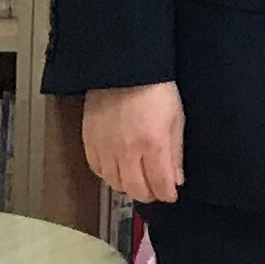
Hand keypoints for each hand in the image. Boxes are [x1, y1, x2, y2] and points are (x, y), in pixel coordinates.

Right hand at [81, 82, 184, 205]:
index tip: (171, 194)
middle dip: (149, 194)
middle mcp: (127, 151)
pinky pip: (97, 169)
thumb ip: (175, 153)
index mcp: (153, 144)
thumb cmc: (156, 90)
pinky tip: (118, 168)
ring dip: (128, 186)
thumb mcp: (176, 119)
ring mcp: (105, 147)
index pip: (159, 184)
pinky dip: (108, 174)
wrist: (122, 68)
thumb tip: (176, 180)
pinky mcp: (88, 141)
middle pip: (135, 189)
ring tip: (138, 179)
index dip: (167, 194)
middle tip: (156, 189)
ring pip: (114, 183)